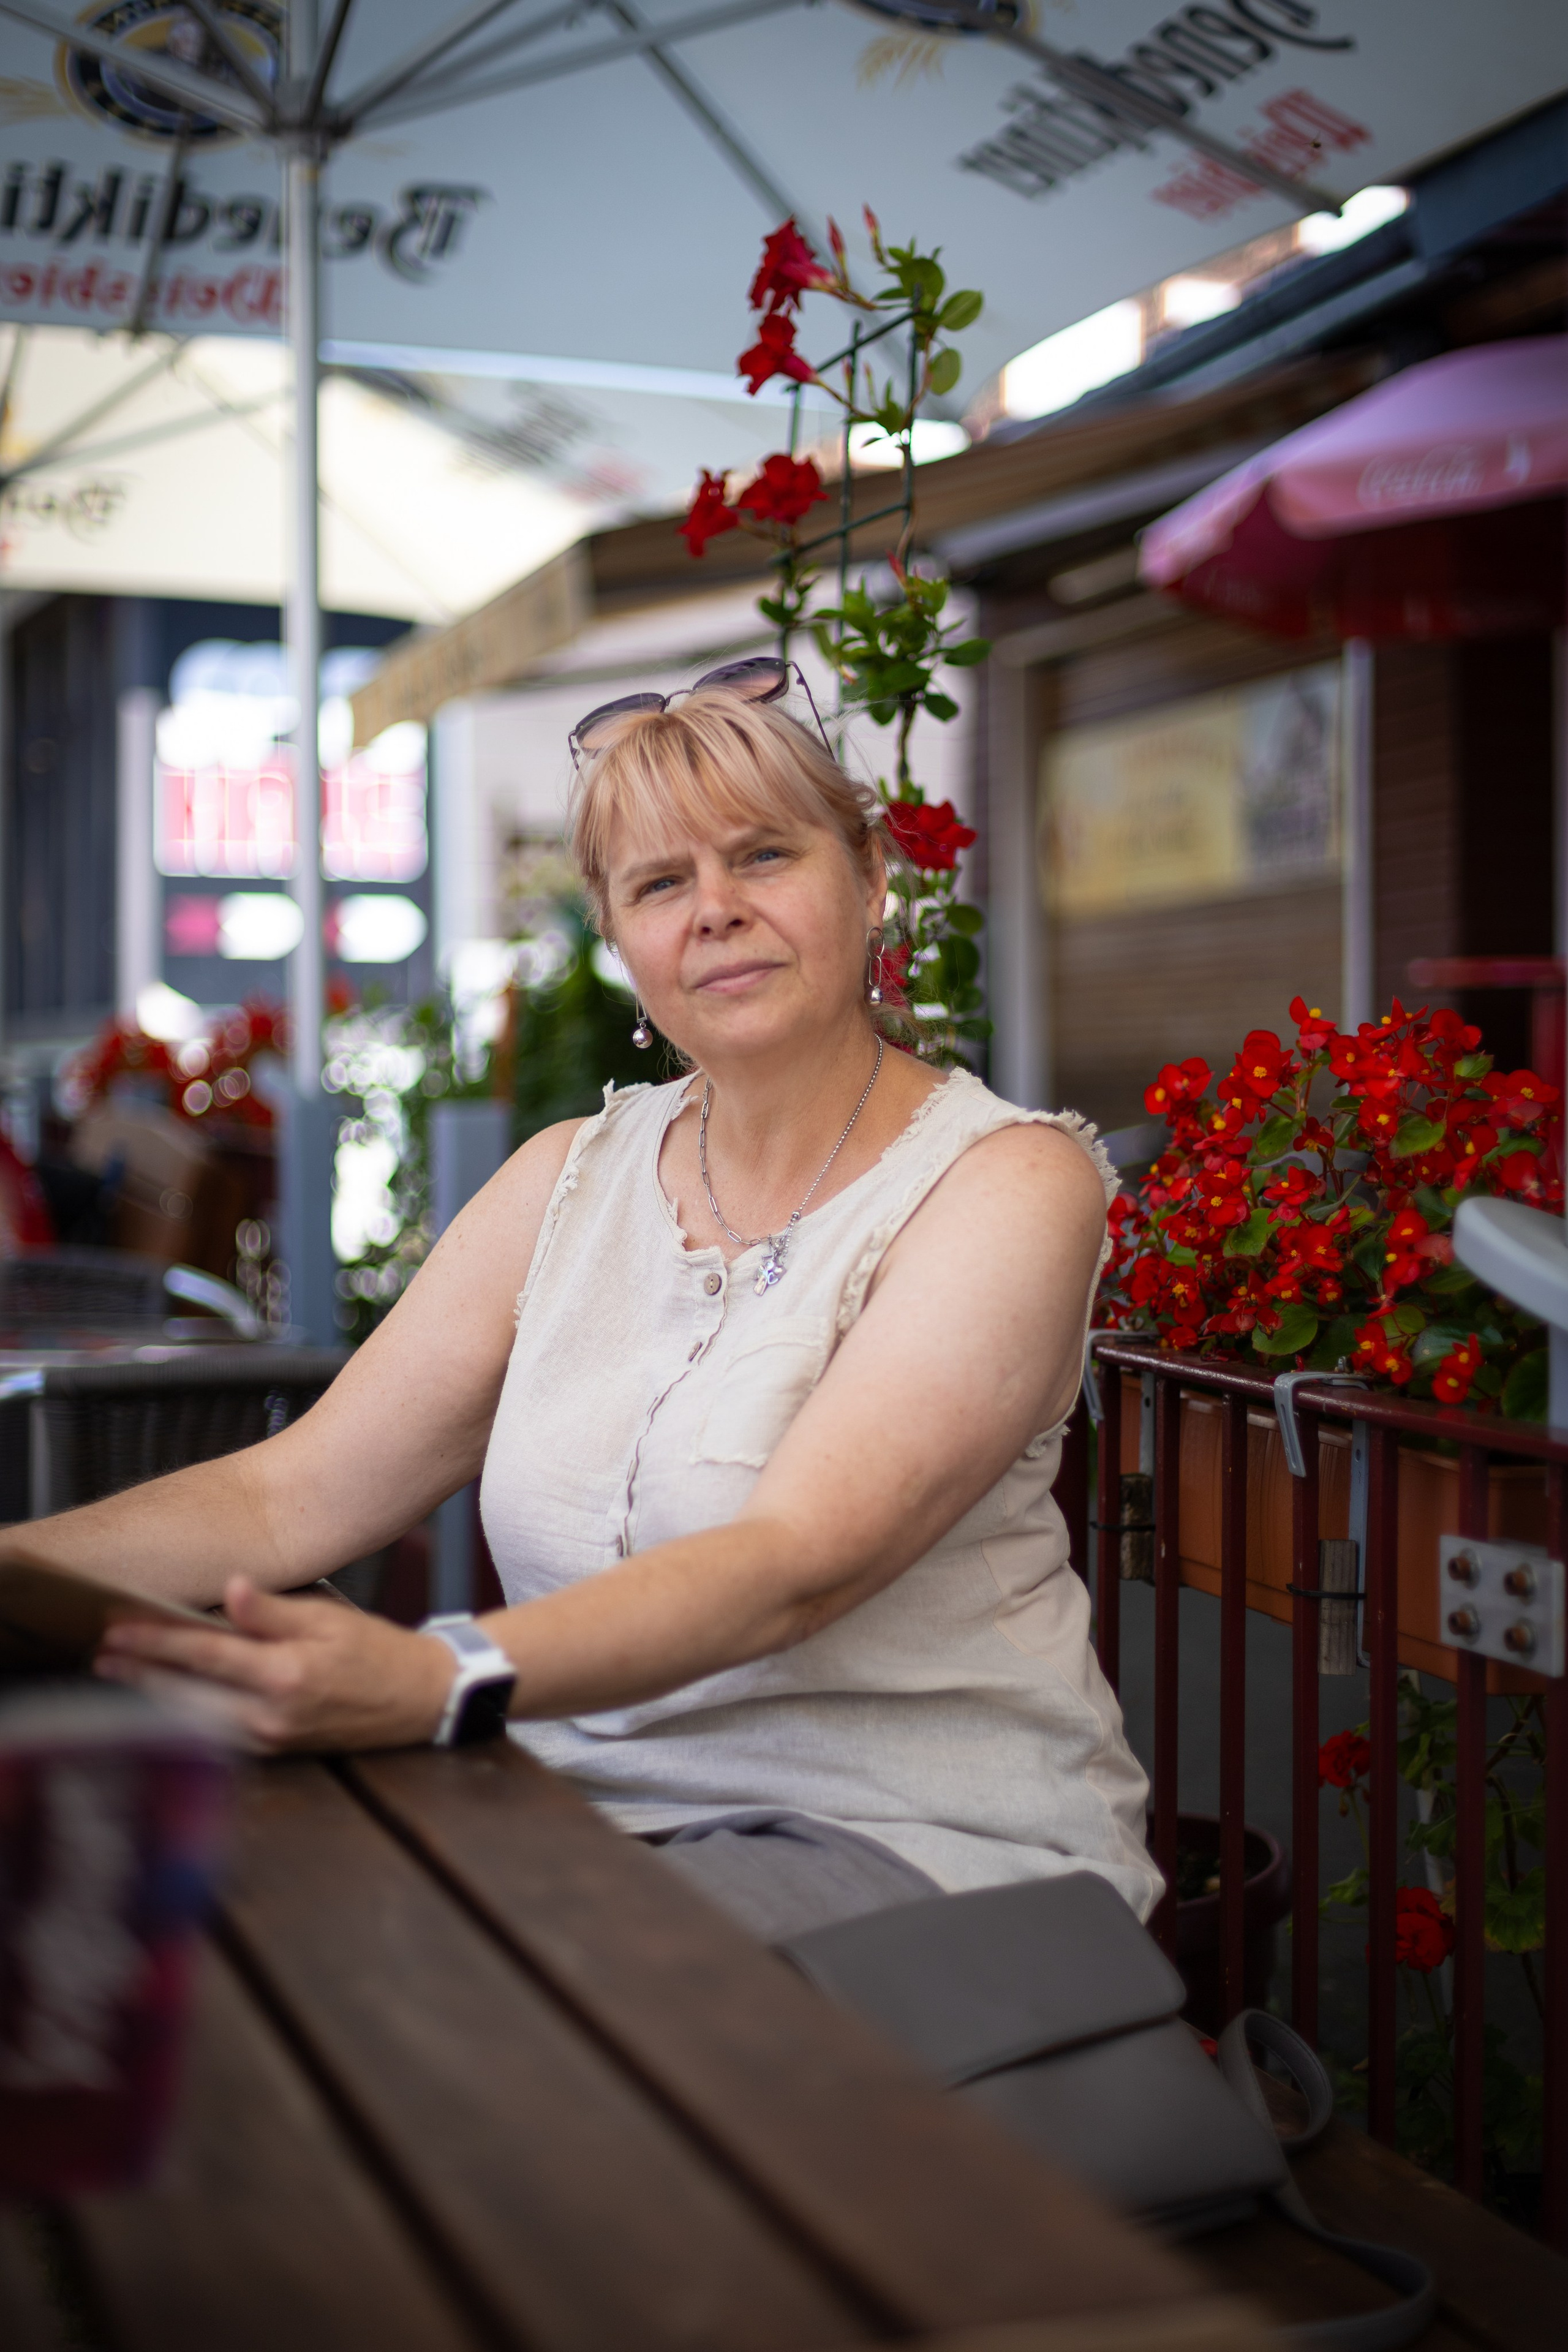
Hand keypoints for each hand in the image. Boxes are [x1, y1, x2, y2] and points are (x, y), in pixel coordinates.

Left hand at [95, 1577, 457, 1753]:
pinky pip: (216, 1731)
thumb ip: (272, 1610)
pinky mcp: (274, 1750)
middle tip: (100, 1655)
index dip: (157, 1642)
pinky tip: (164, 1700)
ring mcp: (270, 1739)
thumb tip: (232, 1587)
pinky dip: (184, 1713)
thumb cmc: (377, 1652)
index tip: (117, 1630)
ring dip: (154, 1696)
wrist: (420, 1700)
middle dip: (140, 1674)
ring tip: (119, 1676)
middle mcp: (271, 1716)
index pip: (204, 1655)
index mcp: (285, 1676)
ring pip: (195, 1718)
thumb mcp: (329, 1618)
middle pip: (186, 1694)